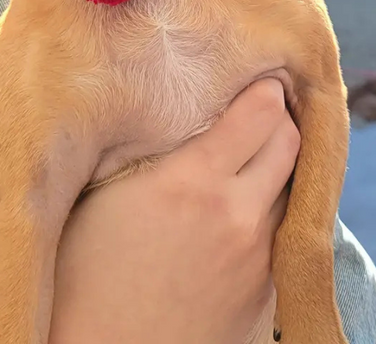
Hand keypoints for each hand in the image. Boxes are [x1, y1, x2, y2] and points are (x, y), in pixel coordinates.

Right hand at [49, 78, 298, 343]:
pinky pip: (285, 235)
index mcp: (193, 182)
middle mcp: (237, 216)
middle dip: (279, 119)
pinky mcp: (266, 296)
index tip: (253, 80)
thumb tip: (175, 103)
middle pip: (291, 142)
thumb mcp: (100, 194)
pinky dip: (271, 213)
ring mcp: (258, 260)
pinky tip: (239, 212)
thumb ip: (147, 147)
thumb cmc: (82, 275)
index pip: (263, 110)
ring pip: (293, 189)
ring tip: (249, 159)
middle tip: (257, 111)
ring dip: (278, 167)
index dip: (262, 88)